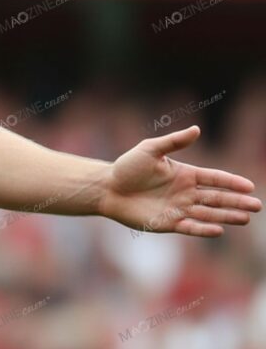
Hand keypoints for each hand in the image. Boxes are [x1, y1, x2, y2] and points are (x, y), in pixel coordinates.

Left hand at [99, 125, 261, 236]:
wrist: (107, 188)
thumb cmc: (127, 167)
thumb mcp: (150, 149)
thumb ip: (174, 141)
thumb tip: (197, 129)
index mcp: (185, 174)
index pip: (214, 178)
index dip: (232, 182)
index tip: (250, 186)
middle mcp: (186, 193)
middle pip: (217, 198)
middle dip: (237, 202)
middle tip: (257, 206)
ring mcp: (178, 209)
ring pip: (208, 214)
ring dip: (227, 216)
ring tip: (245, 218)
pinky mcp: (168, 223)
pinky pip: (190, 227)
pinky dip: (204, 229)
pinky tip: (219, 230)